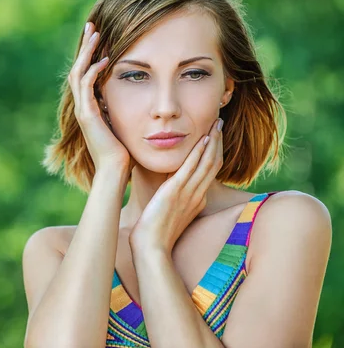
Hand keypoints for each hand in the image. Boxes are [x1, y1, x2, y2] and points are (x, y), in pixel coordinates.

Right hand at [68, 22, 135, 172]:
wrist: (116, 172)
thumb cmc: (125, 152)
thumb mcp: (124, 124)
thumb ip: (124, 109)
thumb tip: (138, 96)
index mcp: (91, 107)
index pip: (86, 73)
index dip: (91, 54)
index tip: (100, 37)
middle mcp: (83, 107)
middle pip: (78, 68)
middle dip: (85, 46)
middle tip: (92, 25)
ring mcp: (83, 111)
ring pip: (79, 73)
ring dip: (87, 52)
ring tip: (96, 33)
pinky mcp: (88, 116)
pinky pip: (87, 86)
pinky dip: (93, 71)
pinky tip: (105, 59)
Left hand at [128, 117, 224, 253]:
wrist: (151, 248)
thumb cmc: (154, 235)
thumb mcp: (169, 214)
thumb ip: (173, 202)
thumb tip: (169, 193)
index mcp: (196, 200)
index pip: (210, 172)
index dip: (215, 152)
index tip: (215, 137)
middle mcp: (197, 195)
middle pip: (213, 164)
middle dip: (218, 141)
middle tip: (220, 123)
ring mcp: (188, 193)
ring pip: (207, 163)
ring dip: (212, 141)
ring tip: (216, 123)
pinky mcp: (175, 192)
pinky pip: (191, 168)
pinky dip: (198, 153)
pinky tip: (203, 139)